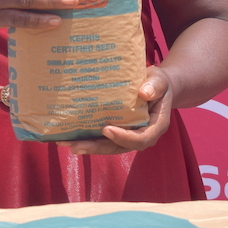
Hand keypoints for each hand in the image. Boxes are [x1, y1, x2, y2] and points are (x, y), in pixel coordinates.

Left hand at [59, 66, 173, 154]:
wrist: (155, 87)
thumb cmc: (158, 83)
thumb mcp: (160, 80)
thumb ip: (155, 86)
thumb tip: (144, 92)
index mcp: (156, 126)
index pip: (141, 138)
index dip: (124, 137)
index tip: (106, 129)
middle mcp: (142, 135)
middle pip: (120, 146)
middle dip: (98, 147)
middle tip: (77, 146)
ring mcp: (129, 135)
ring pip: (109, 146)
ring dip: (89, 146)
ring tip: (68, 144)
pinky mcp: (118, 131)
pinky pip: (104, 139)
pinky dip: (88, 139)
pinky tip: (70, 137)